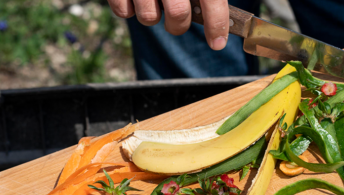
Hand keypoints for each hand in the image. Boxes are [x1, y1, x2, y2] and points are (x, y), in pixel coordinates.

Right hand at [106, 0, 229, 49]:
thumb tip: (220, 17)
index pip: (211, 0)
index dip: (217, 23)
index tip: (217, 42)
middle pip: (178, 15)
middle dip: (179, 26)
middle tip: (178, 20)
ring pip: (149, 17)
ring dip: (152, 16)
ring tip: (152, 0)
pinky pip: (123, 12)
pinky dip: (129, 9)